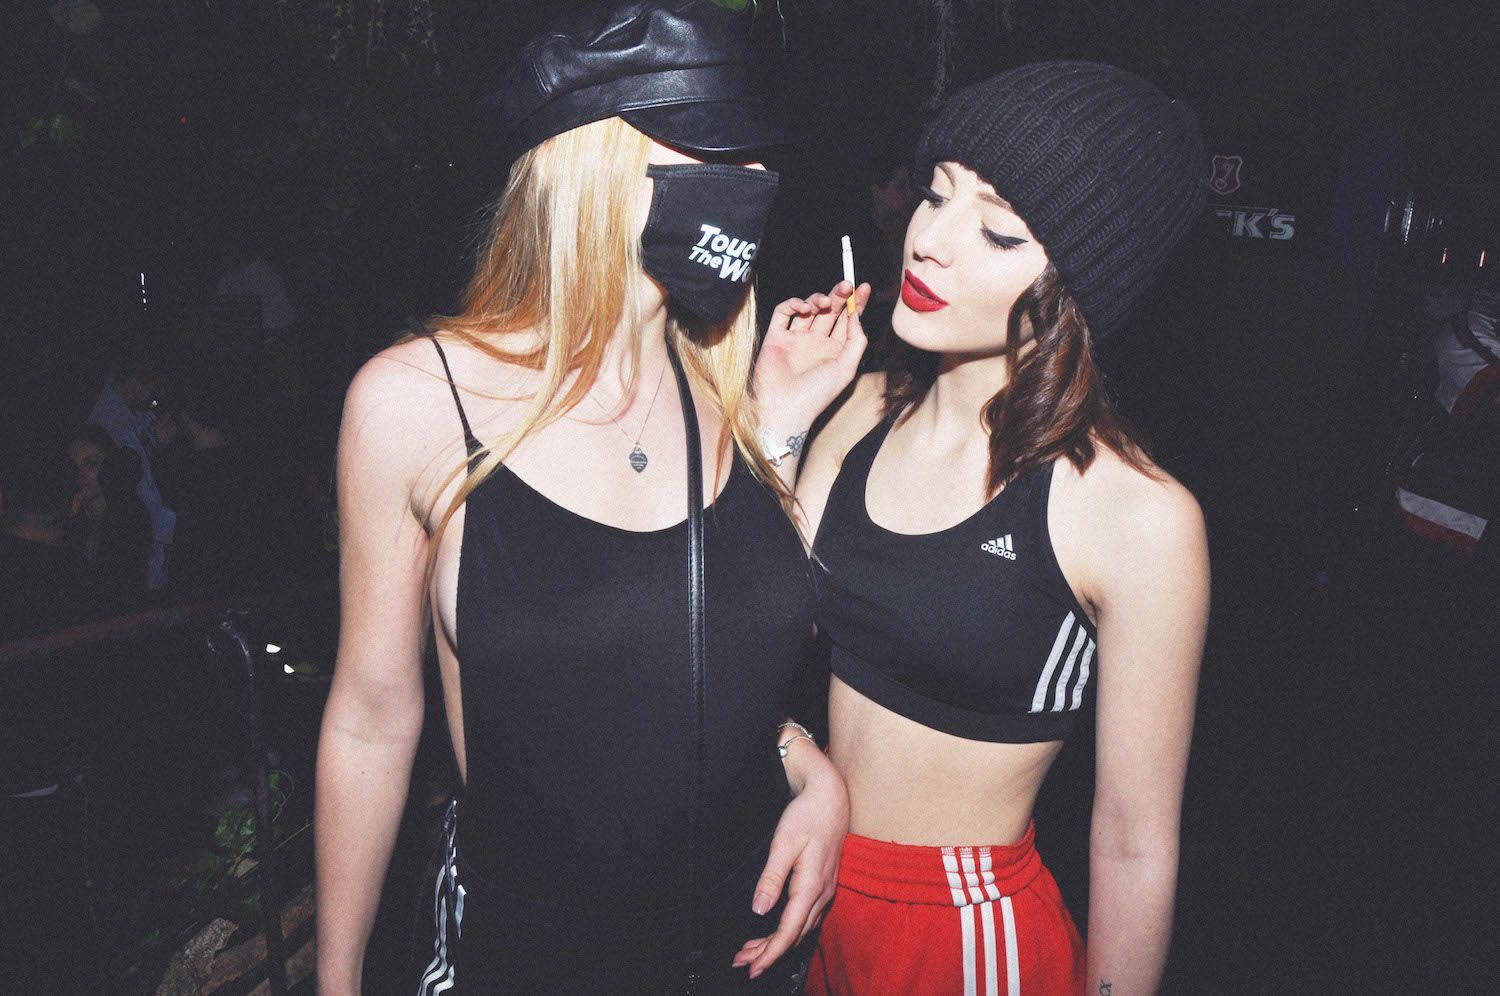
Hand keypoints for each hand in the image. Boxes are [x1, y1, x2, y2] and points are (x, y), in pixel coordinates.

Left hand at [732, 746, 848, 978]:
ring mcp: (825, 890)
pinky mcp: (824, 884)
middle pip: (795, 935)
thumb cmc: (807, 816)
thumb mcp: (784, 843)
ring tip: (752, 950)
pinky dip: (789, 929)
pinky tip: (776, 930)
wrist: (831, 797)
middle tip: (742, 962)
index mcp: (811, 886)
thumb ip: (771, 878)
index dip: (770, 953)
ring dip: (778, 942)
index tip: (752, 967)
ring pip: (801, 928)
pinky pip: (807, 917)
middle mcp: (822, 893)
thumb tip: (759, 909)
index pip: (789, 931)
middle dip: (768, 952)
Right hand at [753, 281, 870, 431]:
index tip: (863, 288)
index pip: (847, 321)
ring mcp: (795, 340)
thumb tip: (856, 315)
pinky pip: (783, 313)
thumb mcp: (846, 368)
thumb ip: (856, 341)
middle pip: (829, 311)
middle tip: (846, 285)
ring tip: (824, 302)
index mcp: (835, 351)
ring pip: (808, 309)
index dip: (856, 304)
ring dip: (817, 299)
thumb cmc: (817, 394)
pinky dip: (793, 304)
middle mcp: (816, 343)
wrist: (784, 408)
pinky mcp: (776, 337)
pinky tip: (804, 308)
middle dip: (838, 296)